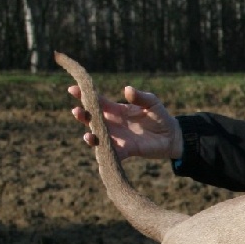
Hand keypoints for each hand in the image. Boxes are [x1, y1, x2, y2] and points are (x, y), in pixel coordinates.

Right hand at [68, 85, 183, 161]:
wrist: (171, 136)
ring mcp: (118, 138)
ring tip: (88, 135)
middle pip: (92, 120)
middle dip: (82, 116)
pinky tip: (100, 153)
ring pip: (99, 137)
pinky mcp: (126, 150)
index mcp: (116, 110)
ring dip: (90, 136)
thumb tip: (127, 90)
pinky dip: (105, 154)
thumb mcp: (151, 102)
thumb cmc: (160, 116)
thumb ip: (140, 96)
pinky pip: (112, 153)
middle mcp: (113, 124)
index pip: (97, 101)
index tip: (73, 90)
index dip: (84, 95)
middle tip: (77, 111)